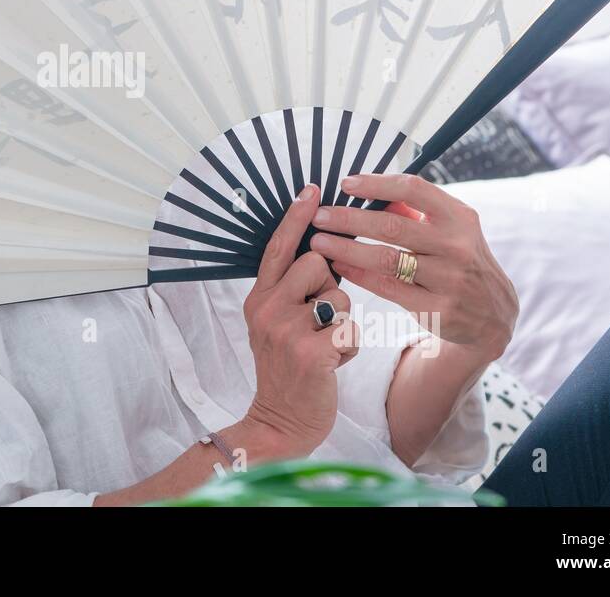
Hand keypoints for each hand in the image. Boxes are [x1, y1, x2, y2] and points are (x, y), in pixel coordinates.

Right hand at [238, 183, 359, 459]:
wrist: (279, 422)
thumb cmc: (288, 369)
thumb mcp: (276, 325)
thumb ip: (289, 291)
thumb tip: (320, 253)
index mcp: (258, 297)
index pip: (279, 247)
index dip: (297, 217)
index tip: (313, 187)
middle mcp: (267, 308)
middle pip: (317, 262)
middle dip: (332, 287)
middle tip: (320, 320)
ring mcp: (285, 330)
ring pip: (340, 296)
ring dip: (343, 322)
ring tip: (325, 346)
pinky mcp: (309, 352)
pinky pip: (351, 330)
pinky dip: (350, 349)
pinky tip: (332, 365)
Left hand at [306, 173, 517, 358]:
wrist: (492, 314)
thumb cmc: (458, 259)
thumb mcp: (450, 229)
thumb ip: (414, 211)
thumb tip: (367, 191)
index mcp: (459, 217)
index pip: (413, 189)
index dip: (376, 184)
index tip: (345, 183)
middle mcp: (456, 246)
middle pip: (392, 226)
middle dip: (349, 218)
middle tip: (318, 216)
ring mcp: (448, 279)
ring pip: (386, 259)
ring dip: (346, 248)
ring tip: (318, 242)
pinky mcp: (437, 309)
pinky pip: (388, 288)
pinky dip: (358, 274)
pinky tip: (338, 265)